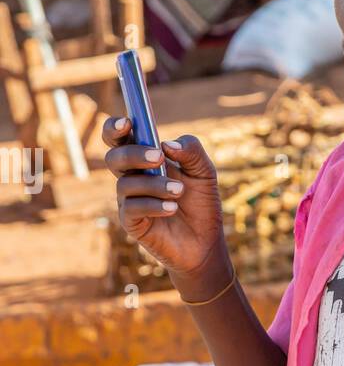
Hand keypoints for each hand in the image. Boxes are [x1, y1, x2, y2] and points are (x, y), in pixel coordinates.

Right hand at [102, 116, 230, 295]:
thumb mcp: (205, 173)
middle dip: (134, 154)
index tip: (127, 122)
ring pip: (125, 183)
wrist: (206, 243)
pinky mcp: (131, 222)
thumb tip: (167, 144)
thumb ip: (192, 152)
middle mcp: (132, 176)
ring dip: (154, 184)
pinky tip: (172, 208)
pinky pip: (131, 208)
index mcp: (145, 159)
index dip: (115, 127)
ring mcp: (129, 200)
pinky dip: (153, 205)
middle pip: (114, 157)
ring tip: (180, 192)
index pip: (120, 137)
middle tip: (159, 157)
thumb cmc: (201, 204)